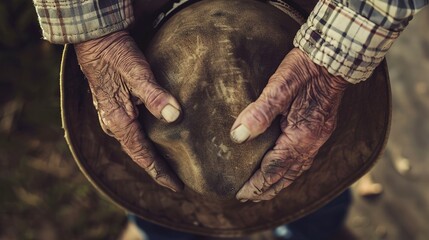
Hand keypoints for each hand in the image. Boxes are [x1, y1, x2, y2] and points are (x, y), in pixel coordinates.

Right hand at [74, 31, 182, 191]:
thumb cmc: (116, 56)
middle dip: (157, 168)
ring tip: (169, 166)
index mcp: (119, 121)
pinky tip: (156, 140)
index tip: (176, 187)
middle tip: (177, 181)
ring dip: (151, 156)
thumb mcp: (137, 73)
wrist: (95, 41)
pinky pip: (132, 132)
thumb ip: (155, 96)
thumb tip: (175, 116)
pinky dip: (145, 142)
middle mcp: (114, 124)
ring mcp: (112, 117)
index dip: (160, 172)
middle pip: (138, 154)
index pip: (142, 155)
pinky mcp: (114, 108)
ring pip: (135, 144)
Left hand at [231, 48, 348, 201]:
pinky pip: (303, 160)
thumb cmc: (304, 70)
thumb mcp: (279, 87)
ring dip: (278, 183)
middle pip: (286, 175)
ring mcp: (317, 138)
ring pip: (296, 171)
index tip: (240, 193)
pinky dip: (290, 171)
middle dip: (266, 189)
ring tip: (262, 191)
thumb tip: (237, 136)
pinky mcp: (319, 131)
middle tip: (247, 197)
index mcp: (300, 136)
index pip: (274, 168)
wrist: (333, 58)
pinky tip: (283, 169)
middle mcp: (310, 143)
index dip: (256, 183)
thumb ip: (259, 112)